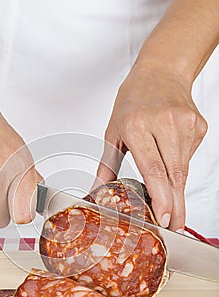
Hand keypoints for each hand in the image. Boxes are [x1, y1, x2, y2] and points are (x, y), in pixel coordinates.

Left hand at [94, 63, 206, 231]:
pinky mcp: (198, 126)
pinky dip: (179, 165)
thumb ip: (107, 163)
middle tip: (175, 226)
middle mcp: (164, 124)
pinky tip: (170, 155)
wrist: (162, 70)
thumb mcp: (113, 129)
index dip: (161, 196)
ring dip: (176, 188)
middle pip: (174, 175)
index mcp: (138, 126)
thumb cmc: (134, 99)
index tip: (164, 217)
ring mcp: (185, 124)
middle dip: (175, 205)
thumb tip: (98, 189)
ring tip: (171, 200)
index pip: (153, 169)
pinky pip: (189, 157)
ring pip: (183, 169)